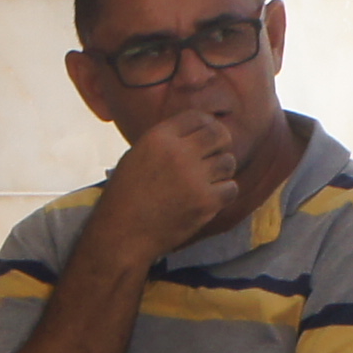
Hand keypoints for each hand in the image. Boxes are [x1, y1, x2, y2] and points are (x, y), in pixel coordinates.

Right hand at [90, 106, 246, 265]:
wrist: (122, 234)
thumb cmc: (126, 197)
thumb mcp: (136, 156)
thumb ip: (165, 142)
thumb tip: (195, 133)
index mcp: (158, 137)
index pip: (197, 117)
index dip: (207, 125)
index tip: (208, 136)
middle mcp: (178, 153)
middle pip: (219, 134)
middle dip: (222, 143)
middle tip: (218, 154)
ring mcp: (193, 177)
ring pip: (227, 162)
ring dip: (222, 170)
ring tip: (208, 180)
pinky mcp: (205, 202)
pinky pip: (231, 188)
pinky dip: (224, 193)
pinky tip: (210, 197)